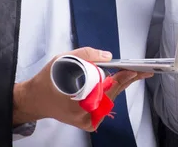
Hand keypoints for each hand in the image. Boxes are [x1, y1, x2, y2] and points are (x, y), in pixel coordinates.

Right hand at [13, 47, 151, 130]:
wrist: (35, 99)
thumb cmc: (47, 81)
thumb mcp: (62, 60)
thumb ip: (86, 55)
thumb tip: (107, 56)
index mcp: (78, 101)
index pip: (105, 88)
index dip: (121, 78)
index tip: (133, 71)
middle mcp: (84, 114)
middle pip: (111, 94)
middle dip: (125, 80)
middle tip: (142, 72)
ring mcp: (87, 120)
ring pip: (109, 99)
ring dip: (118, 85)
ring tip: (130, 74)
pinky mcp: (88, 121)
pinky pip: (104, 104)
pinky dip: (109, 92)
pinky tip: (115, 82)